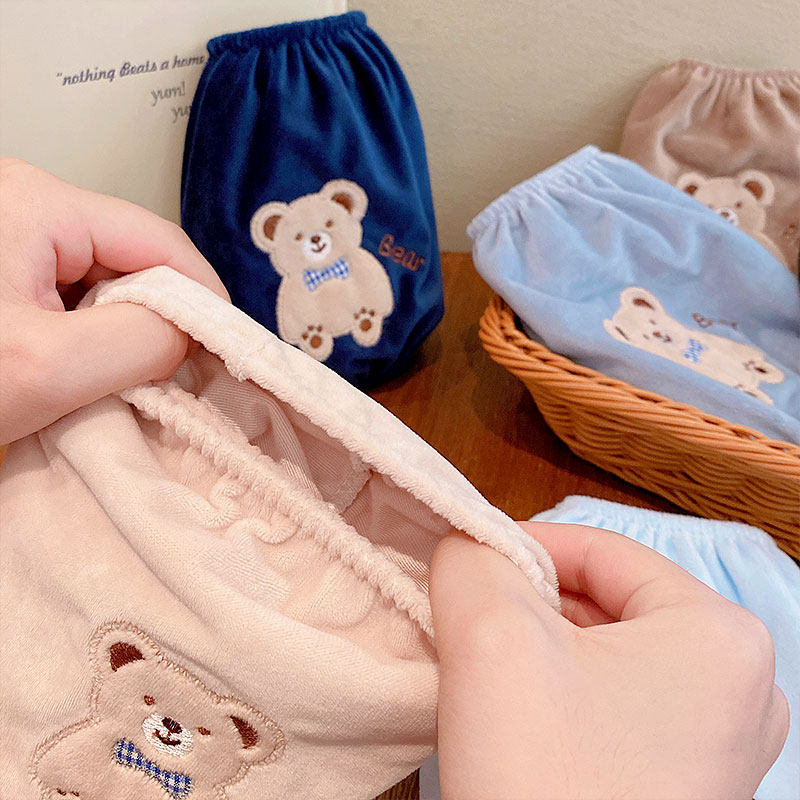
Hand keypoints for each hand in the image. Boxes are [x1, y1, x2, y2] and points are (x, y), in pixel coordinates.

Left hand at [0, 158, 228, 443]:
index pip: (160, 242)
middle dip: (154, 322)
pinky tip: (71, 376)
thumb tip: (191, 332)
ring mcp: (4, 238)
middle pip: (130, 261)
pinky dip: (82, 340)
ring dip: (116, 337)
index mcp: (35, 204)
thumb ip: (142, 341)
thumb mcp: (46, 367)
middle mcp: (20, 205)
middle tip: (159, 382)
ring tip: (106, 386)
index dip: (202, 298)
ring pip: (99, 284)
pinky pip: (64, 299)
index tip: (223, 355)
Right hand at [430, 522, 788, 799]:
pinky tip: (516, 719)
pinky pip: (615, 707)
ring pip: (606, 656)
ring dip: (538, 649)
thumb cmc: (546, 776)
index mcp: (720, 634)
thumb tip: (467, 544)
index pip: (603, 550)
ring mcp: (719, 745)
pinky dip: (560, 696)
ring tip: (482, 668)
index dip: (524, 546)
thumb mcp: (492, 636)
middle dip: (528, 603)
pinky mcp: (687, 786)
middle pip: (607, 602)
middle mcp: (740, 686)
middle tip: (464, 620)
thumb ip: (472, 559)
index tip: (464, 567)